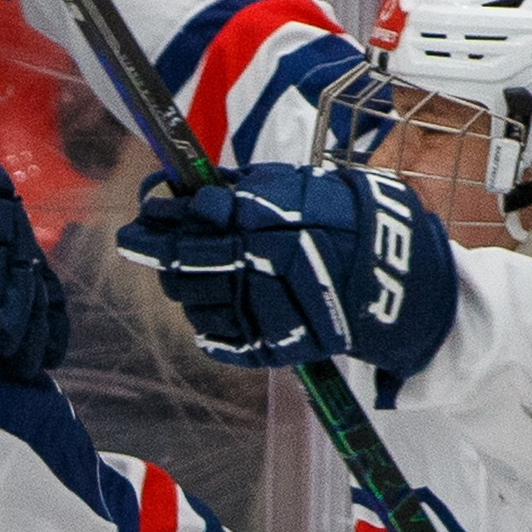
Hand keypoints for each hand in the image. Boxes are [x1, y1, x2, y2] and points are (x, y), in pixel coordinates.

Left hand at [116, 163, 456, 377]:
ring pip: (193, 303)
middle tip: (137, 241)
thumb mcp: (290, 186)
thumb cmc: (337, 219)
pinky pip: (217, 341)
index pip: (193, 218)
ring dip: (183, 286)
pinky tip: (211, 308)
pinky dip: (207, 325)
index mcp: (266, 219)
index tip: (140, 216)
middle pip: (182, 265)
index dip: (157, 217)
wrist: (393, 273)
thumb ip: (233, 188)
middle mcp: (263, 264)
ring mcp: (268, 308)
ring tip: (187, 274)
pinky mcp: (275, 346)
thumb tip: (170, 186)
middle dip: (154, 251)